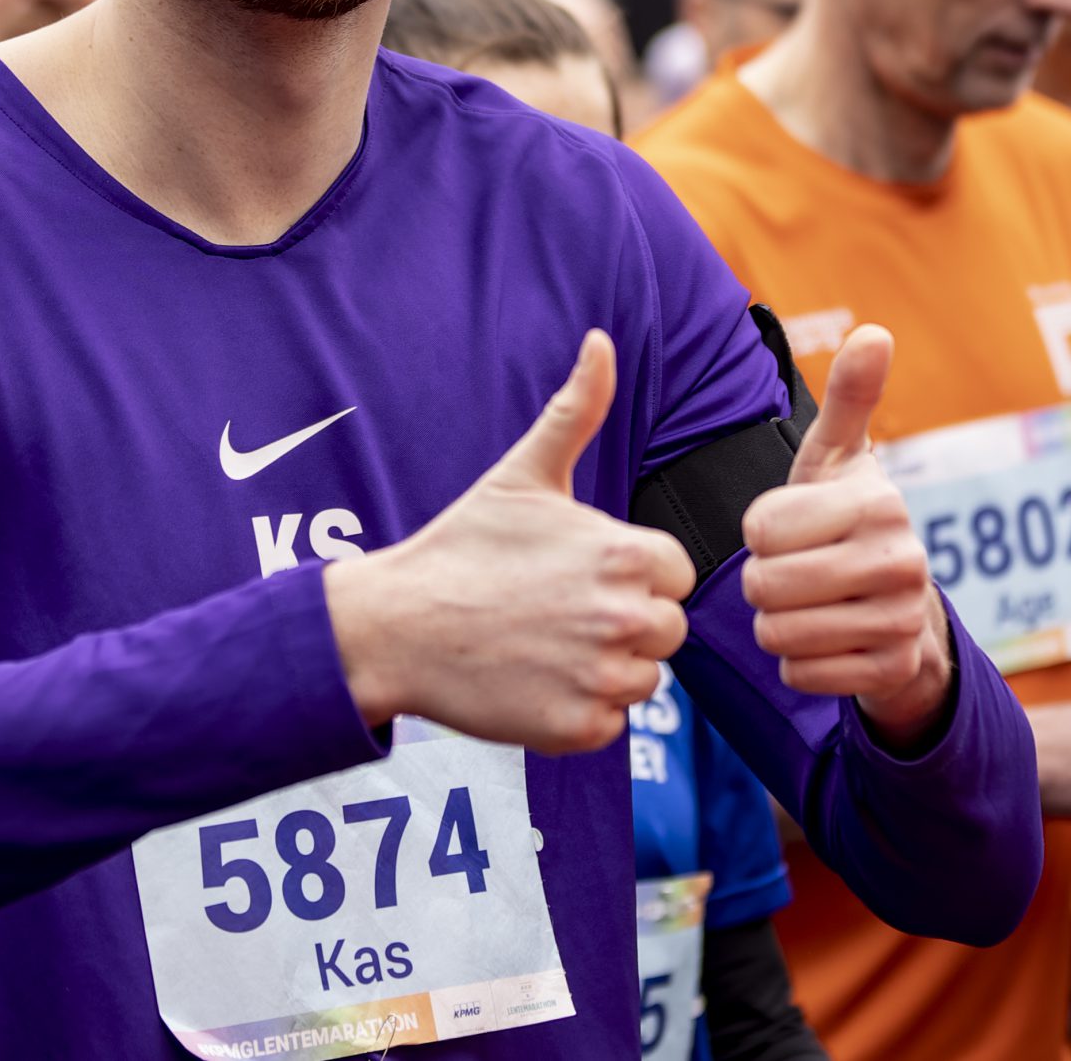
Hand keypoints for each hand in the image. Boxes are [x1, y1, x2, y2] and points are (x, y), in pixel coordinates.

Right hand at [327, 330, 696, 754]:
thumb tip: (600, 340)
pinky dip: (577, 710)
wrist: (397, 626)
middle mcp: (624, 619)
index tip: (577, 571)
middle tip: (556, 609)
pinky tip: (531, 680)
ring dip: (603, 668)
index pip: (674, 574)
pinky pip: (609, 724)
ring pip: (642, 679)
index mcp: (626, 554)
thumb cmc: (463, 546)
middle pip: (665, 629)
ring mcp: (602, 679)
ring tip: (542, 642)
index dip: (631, 571)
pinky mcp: (577, 729)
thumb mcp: (524, 472)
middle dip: (622, 621)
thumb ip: (577, 409)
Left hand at [739, 327, 952, 747]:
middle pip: (765, 584)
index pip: (760, 528)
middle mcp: (902, 560)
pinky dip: (797, 665)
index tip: (788, 528)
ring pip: (778, 633)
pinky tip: (824, 642)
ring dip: (775, 624)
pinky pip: (800, 675)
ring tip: (806, 605)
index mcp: (879, 502)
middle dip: (761, 582)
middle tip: (791, 573)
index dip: (759, 532)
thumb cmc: (845, 520)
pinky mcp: (891, 672)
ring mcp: (901, 621)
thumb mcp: (840, 459)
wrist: (898, 606)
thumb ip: (850, 397)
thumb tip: (874, 330)